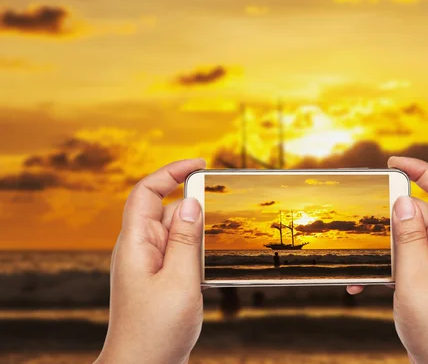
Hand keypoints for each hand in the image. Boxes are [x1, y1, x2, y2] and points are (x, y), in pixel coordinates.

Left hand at [95, 159, 205, 363]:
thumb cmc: (155, 331)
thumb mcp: (179, 281)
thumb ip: (186, 240)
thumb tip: (190, 202)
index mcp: (135, 244)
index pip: (147, 192)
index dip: (170, 172)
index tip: (200, 163)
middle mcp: (139, 249)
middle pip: (165, 209)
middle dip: (193, 202)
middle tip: (224, 203)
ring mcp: (148, 264)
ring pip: (175, 232)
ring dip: (198, 229)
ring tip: (222, 238)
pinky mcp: (159, 278)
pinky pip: (178, 252)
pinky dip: (196, 248)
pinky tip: (212, 259)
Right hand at [347, 157, 427, 363]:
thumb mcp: (416, 279)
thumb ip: (408, 238)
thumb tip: (404, 200)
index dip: (423, 170)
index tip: (393, 162)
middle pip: (420, 212)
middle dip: (389, 214)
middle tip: (361, 220)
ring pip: (408, 237)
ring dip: (383, 246)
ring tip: (359, 263)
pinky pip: (406, 260)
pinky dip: (385, 266)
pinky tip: (363, 283)